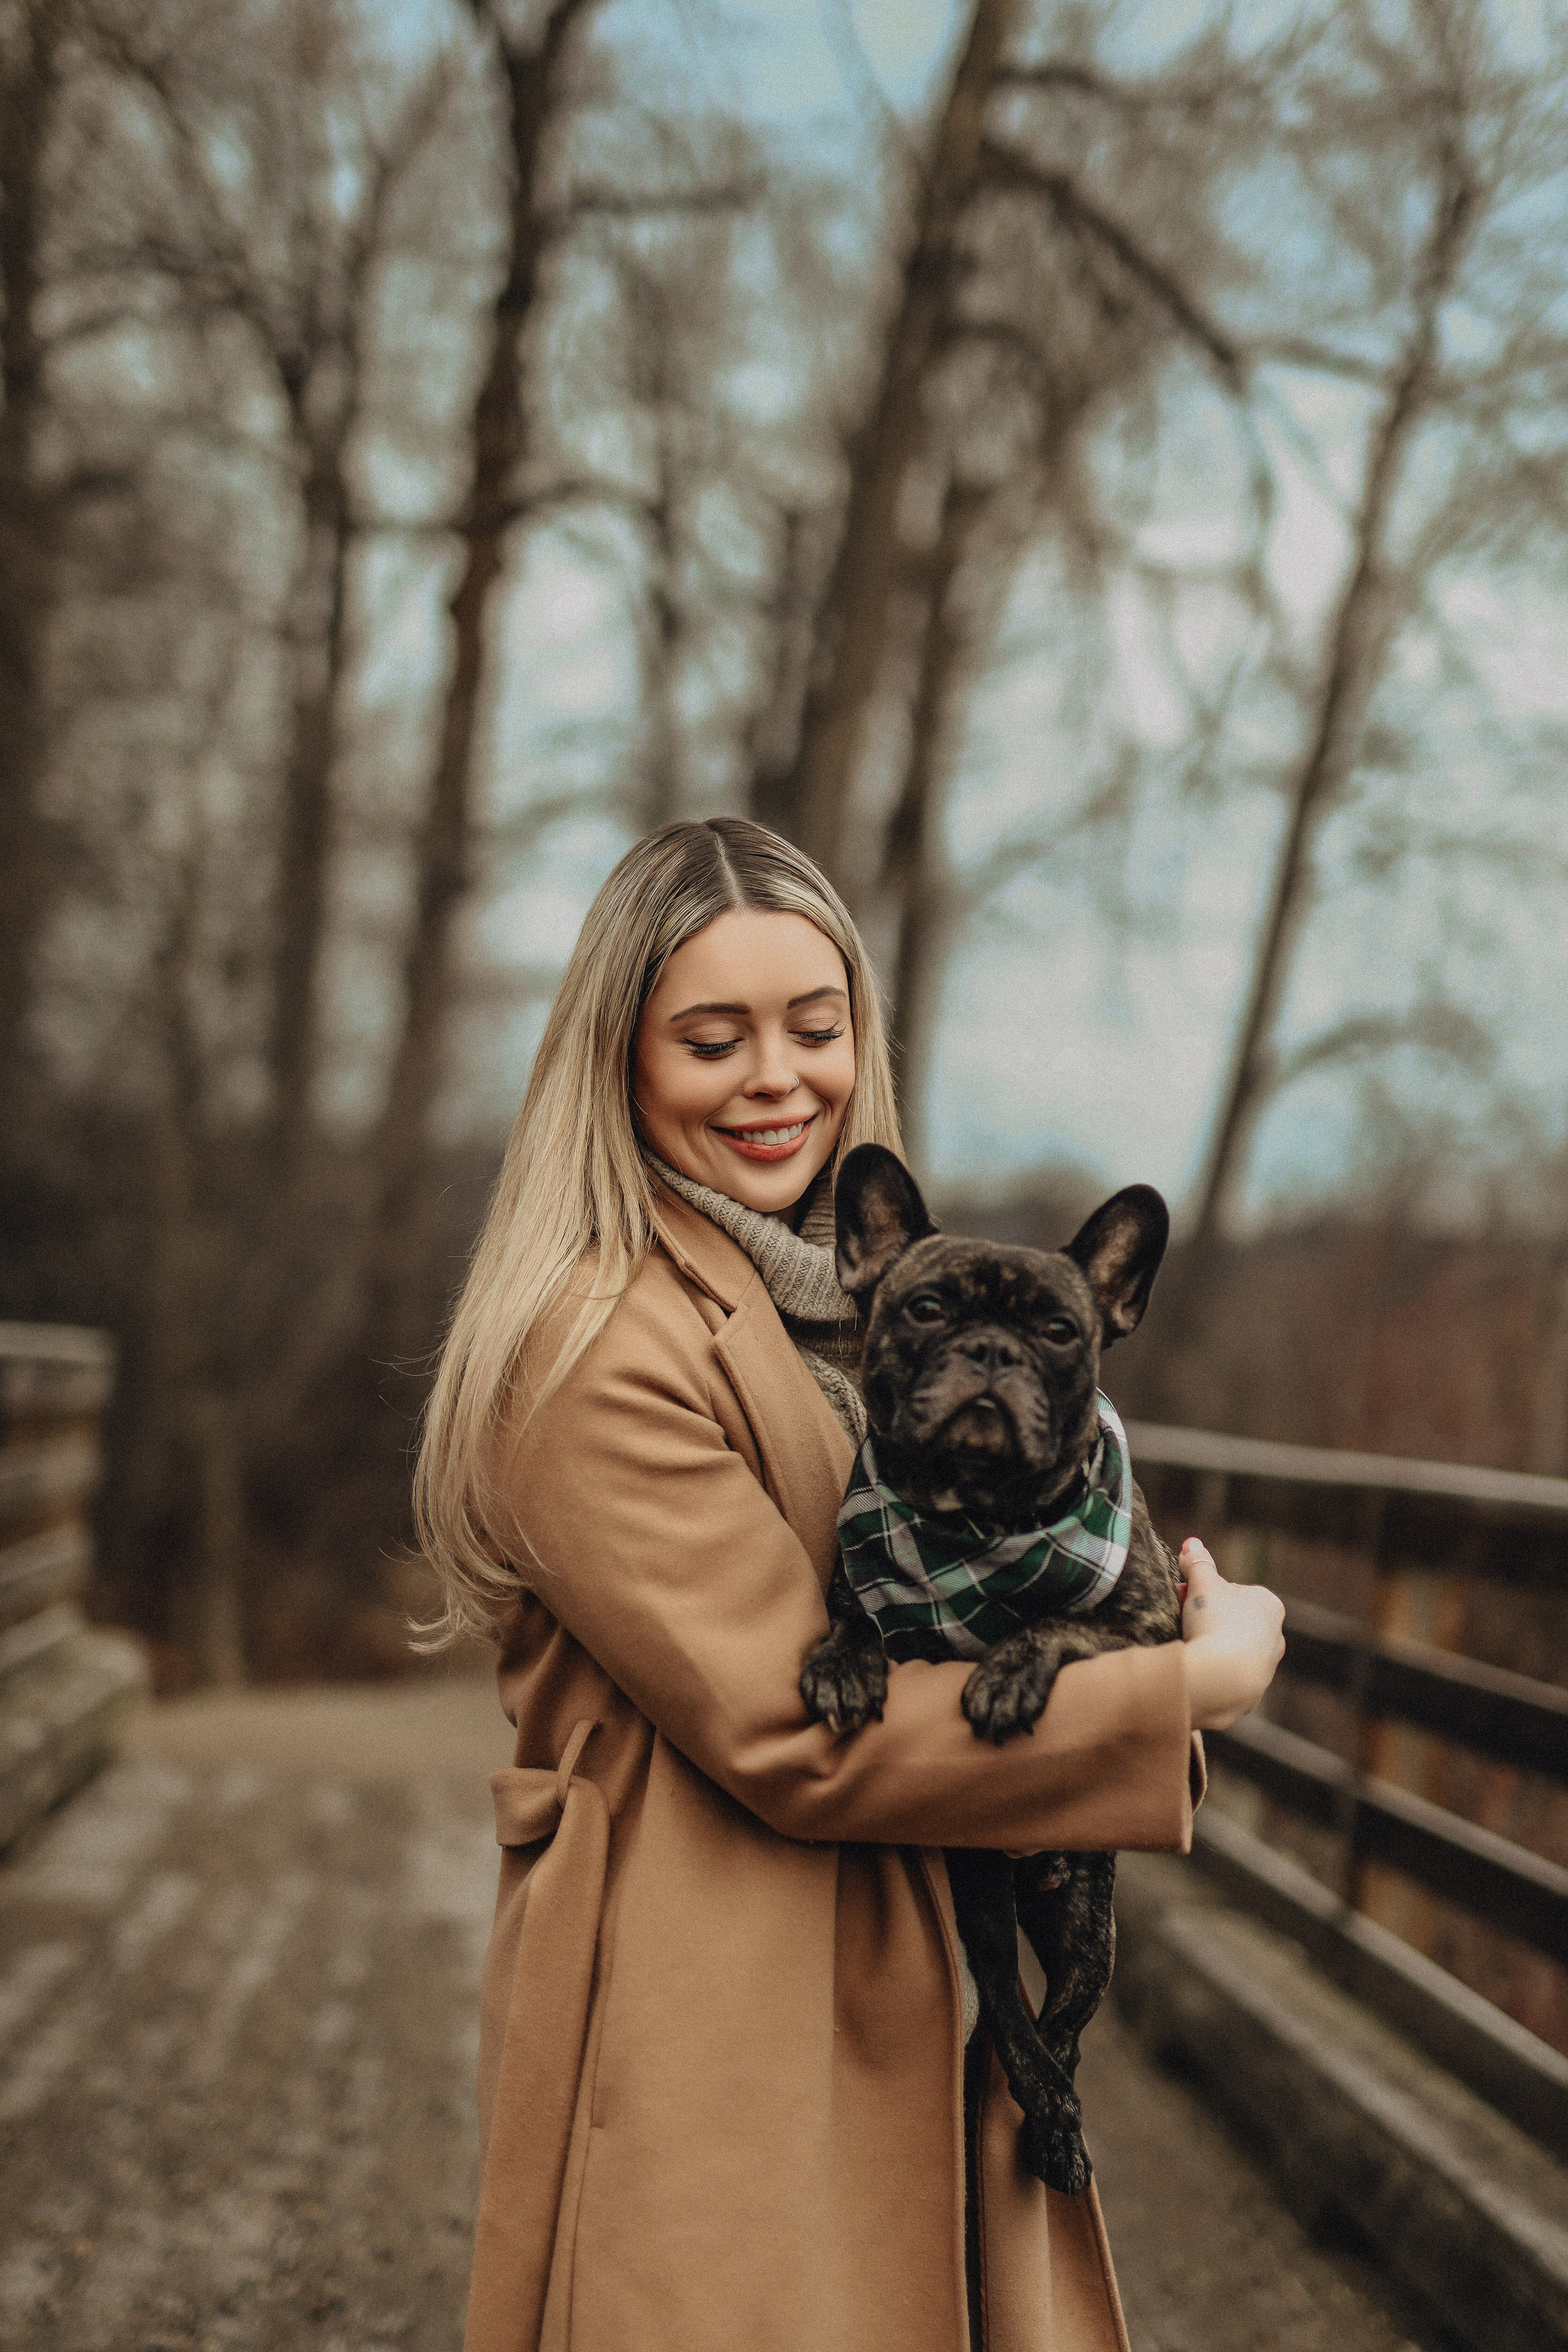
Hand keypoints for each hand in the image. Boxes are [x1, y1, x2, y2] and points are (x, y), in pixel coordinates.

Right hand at [1178, 1537, 1284, 1729]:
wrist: (1220, 1678)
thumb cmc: (1215, 1624)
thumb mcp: (1202, 1584)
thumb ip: (1198, 1562)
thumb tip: (1191, 1543)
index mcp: (1268, 1605)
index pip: (1232, 1592)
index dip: (1204, 1593)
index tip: (1183, 1598)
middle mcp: (1274, 1636)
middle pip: (1232, 1620)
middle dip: (1207, 1618)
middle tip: (1182, 1620)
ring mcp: (1266, 1667)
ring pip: (1231, 1648)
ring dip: (1210, 1645)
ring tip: (1189, 1648)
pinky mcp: (1253, 1693)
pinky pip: (1227, 1675)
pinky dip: (1212, 1671)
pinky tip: (1197, 1670)